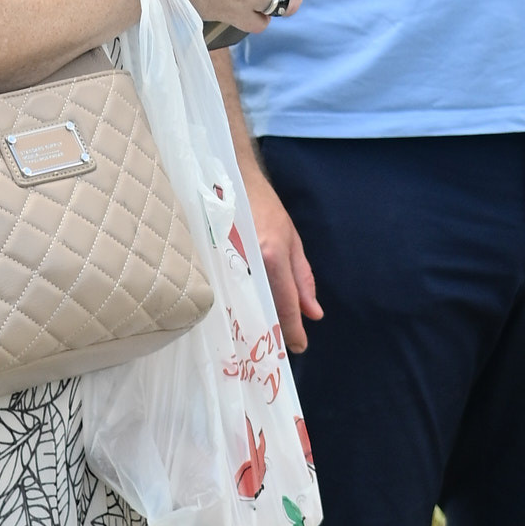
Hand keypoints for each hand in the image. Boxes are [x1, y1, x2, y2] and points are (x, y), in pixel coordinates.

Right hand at [245, 163, 322, 352]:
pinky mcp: (211, 260)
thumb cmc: (264, 207)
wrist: (230, 178)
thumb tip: (314, 313)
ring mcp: (226, 260)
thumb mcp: (292, 240)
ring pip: (245, 301)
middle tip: (279, 345)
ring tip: (262, 332)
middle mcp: (249, 260)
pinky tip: (242, 311)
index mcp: (272, 254)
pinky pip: (228, 289)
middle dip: (274, 328)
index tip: (300, 346)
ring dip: (256, 317)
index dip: (293, 328)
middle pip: (263, 306)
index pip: (286, 301)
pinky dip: (239, 302)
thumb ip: (303, 278)